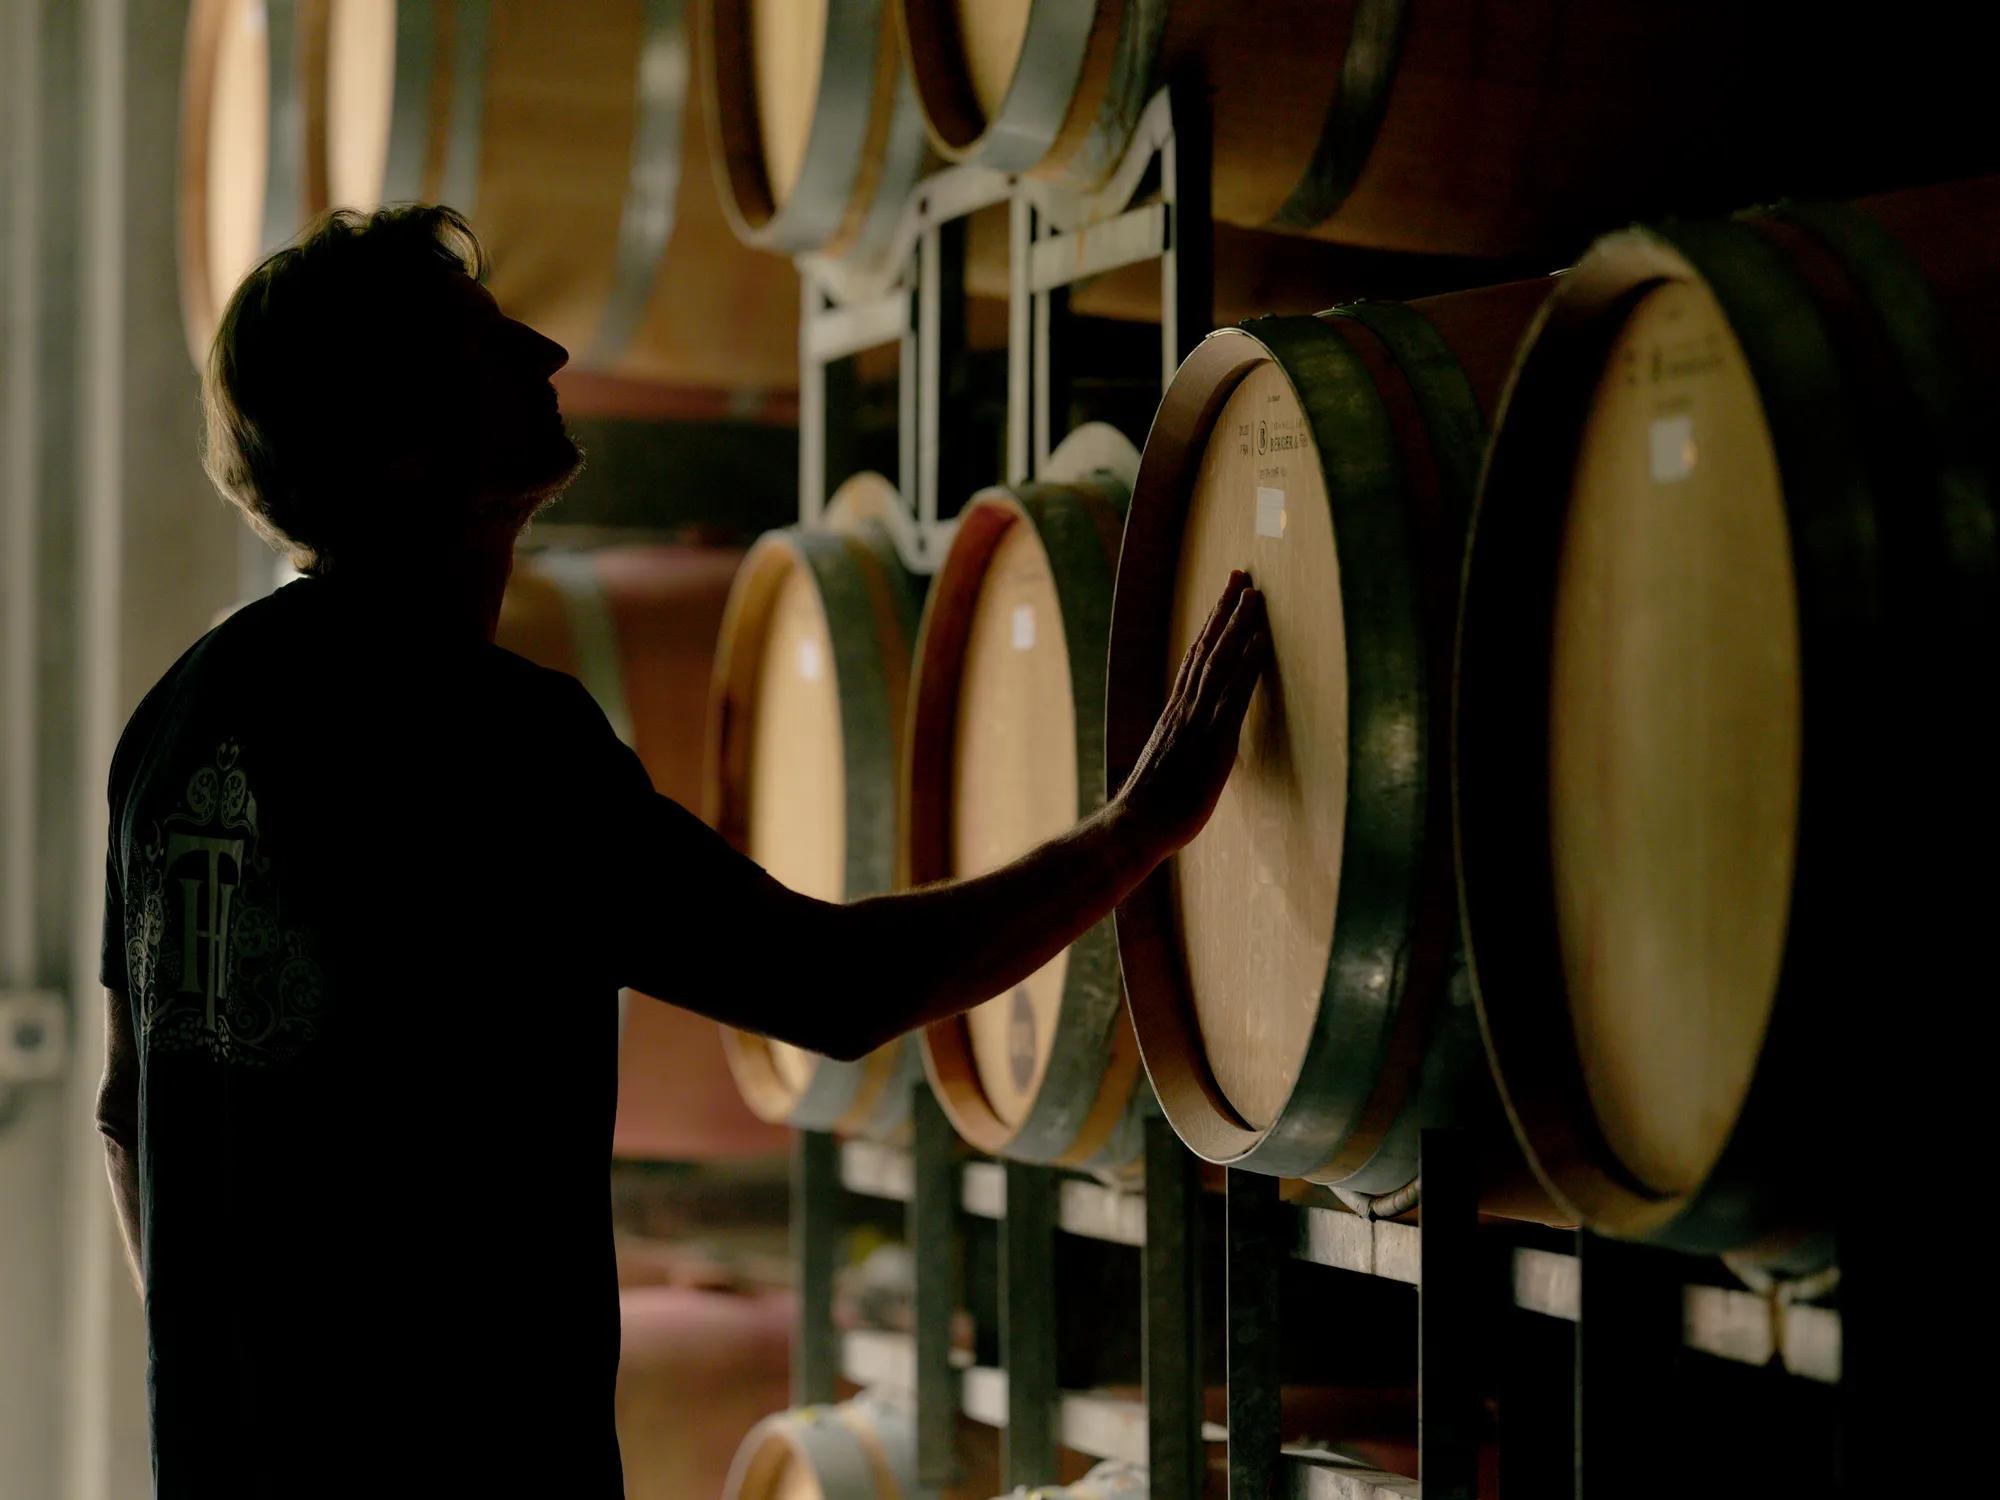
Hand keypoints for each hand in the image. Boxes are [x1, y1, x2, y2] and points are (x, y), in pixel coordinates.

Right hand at [1114, 570, 1269, 858]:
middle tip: (1240, 576)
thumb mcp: (1165, 770)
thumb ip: (1177, 750)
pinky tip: (1261, 640)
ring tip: (1254, 595)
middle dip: (1225, 611)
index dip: (1209, 629)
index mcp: (1174, 716)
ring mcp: (1198, 722)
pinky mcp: (1215, 741)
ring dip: (1239, 626)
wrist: (1135, 826)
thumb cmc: (1150, 809)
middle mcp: (1184, 710)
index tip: (1221, 601)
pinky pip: (1235, 694)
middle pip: (1207, 649)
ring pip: (1220, 662)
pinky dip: (1248, 664)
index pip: (1193, 661)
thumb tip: (1185, 748)